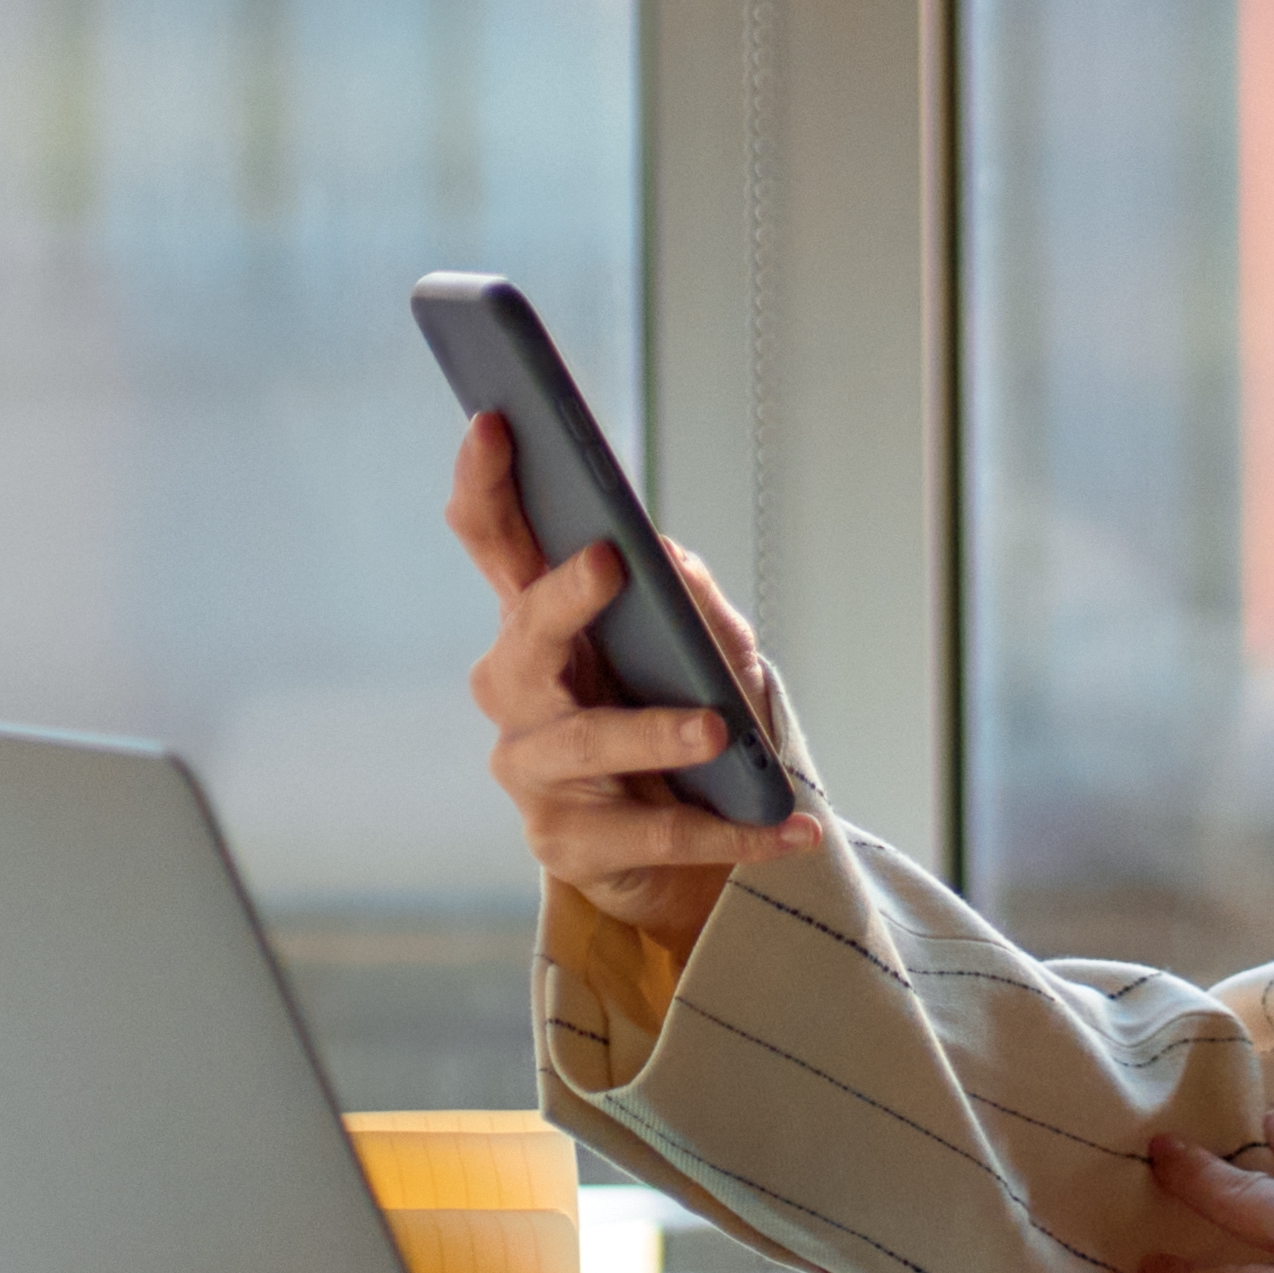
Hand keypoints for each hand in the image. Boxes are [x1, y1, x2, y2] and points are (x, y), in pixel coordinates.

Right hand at [451, 413, 823, 948]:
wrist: (687, 850)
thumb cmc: (680, 718)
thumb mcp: (706, 648)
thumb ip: (687, 598)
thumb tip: (666, 555)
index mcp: (539, 621)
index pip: (493, 540)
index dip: (485, 483)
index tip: (497, 422)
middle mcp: (518, 690)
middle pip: (524, 636)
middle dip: (563, 599)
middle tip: (611, 562)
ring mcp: (534, 772)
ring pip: (587, 743)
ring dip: (653, 731)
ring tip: (715, 730)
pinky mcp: (568, 846)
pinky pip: (649, 832)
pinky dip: (726, 831)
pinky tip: (788, 824)